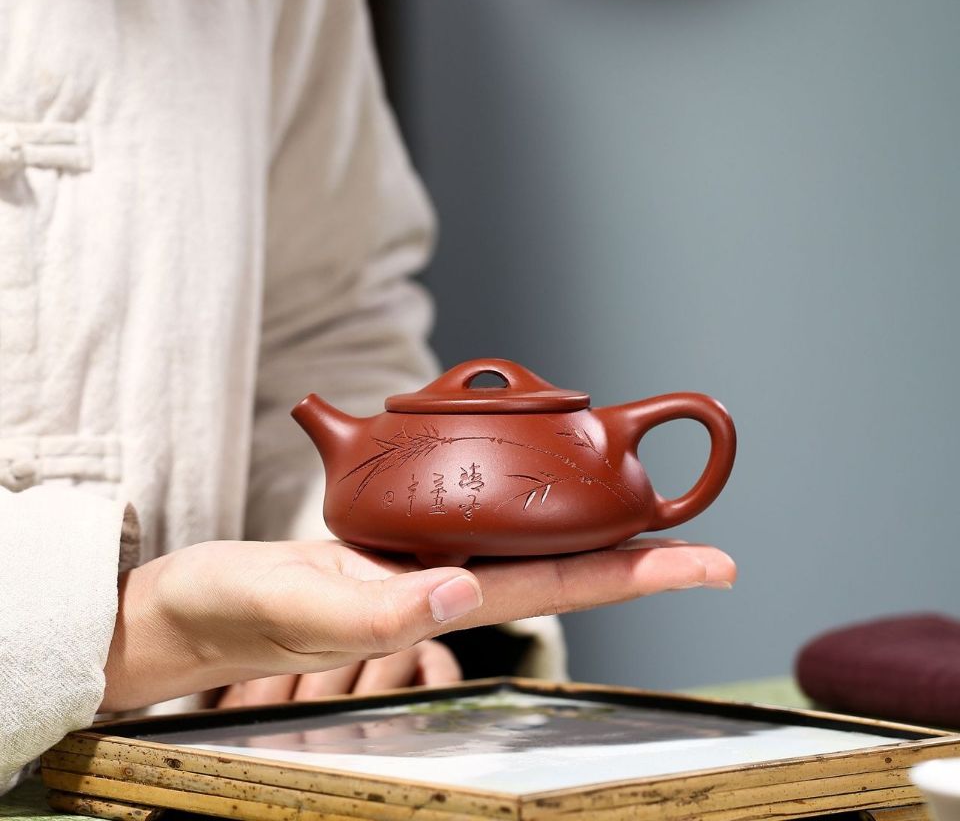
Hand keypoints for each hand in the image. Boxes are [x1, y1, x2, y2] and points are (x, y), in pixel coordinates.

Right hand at [101, 538, 733, 711]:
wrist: (199, 606)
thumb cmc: (242, 612)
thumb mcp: (307, 607)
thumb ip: (382, 609)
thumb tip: (464, 593)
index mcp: (439, 600)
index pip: (559, 584)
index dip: (636, 574)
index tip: (708, 563)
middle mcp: (447, 581)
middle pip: (561, 562)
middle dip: (635, 553)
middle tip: (703, 540)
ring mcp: (424, 562)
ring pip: (523, 541)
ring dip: (583, 526)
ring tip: (637, 508)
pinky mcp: (395, 541)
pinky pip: (474, 518)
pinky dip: (517, 502)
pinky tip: (530, 489)